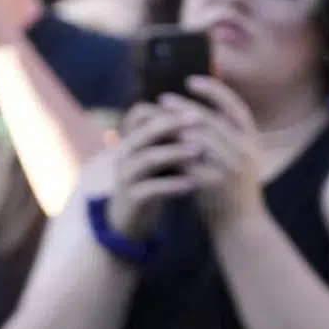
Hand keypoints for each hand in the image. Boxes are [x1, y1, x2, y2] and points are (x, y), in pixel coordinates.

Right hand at [103, 105, 200, 242]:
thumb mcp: (157, 156)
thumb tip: (203, 114)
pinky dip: (174, 184)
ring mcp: (126, 176)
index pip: (140, 113)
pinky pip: (152, 188)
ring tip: (199, 151)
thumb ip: (170, 138)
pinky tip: (194, 183)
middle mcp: (124, 153)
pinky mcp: (132, 198)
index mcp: (130, 139)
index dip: (165, 110)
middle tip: (199, 120)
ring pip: (148, 158)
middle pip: (145, 132)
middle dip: (171, 124)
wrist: (130, 219)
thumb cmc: (151, 182)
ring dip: (175, 153)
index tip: (195, 109)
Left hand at [157, 78, 263, 232]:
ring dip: (173, 127)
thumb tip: (193, 112)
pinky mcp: (214, 182)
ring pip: (196, 138)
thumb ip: (223, 138)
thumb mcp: (236, 159)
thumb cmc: (232, 189)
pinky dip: (171, 151)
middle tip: (162, 99)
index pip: (235, 107)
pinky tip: (156, 144)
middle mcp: (245, 151)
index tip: (191, 80)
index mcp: (252, 141)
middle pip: (210, 119)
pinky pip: (187, 160)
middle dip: (184, 107)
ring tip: (155, 119)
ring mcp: (231, 167)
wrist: (240, 226)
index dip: (214, 91)